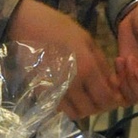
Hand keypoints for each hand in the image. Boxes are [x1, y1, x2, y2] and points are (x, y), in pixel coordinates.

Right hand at [6, 0, 125, 118]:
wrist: (25, 23)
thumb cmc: (58, 26)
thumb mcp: (86, 39)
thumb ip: (101, 63)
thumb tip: (113, 83)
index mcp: (88, 68)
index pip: (107, 98)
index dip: (111, 100)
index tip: (110, 94)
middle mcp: (73, 84)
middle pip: (91, 109)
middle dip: (97, 106)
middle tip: (95, 95)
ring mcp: (55, 90)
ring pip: (75, 113)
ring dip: (81, 108)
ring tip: (81, 97)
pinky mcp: (40, 92)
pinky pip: (58, 109)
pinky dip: (65, 107)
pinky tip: (66, 95)